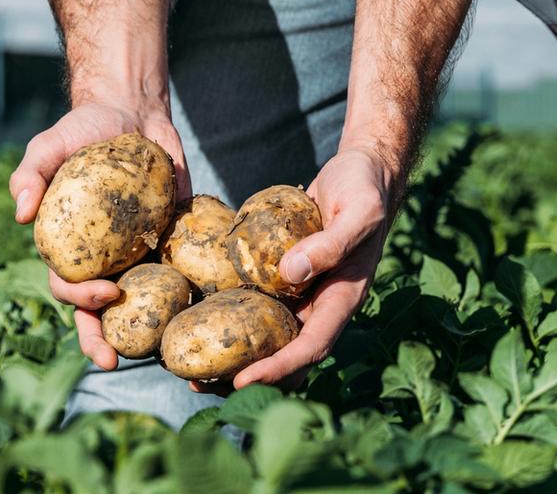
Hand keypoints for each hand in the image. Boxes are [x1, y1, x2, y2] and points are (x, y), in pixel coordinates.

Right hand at [8, 99, 189, 370]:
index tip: (106, 294)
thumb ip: (30, 176)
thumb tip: (20, 215)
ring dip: (147, 332)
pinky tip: (203, 314)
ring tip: (160, 356)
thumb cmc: (81, 132)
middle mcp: (103, 259)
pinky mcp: (172, 240)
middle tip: (117, 358)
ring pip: (140, 304)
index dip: (81, 300)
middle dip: (103, 339)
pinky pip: (181, 272)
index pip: (68, 286)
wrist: (131, 113)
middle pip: (99, 312)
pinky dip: (190, 294)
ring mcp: (139, 253)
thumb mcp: (49, 147)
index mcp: (71, 248)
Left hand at [199, 147, 396, 390]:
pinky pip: (257, 303)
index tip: (241, 381)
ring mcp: (302, 292)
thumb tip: (290, 274)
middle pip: (285, 355)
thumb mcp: (358, 212)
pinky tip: (198, 318)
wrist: (362, 171)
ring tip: (191, 366)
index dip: (278, 368)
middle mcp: (320, 304)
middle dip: (247, 376)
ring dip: (234, 355)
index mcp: (342, 299)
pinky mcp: (283, 276)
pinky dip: (232, 317)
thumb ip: (331, 244)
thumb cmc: (365, 189)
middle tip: (200, 384)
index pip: (311, 346)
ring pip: (268, 337)